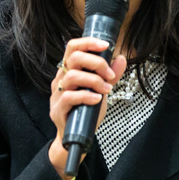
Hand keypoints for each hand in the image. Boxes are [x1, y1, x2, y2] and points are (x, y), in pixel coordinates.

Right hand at [48, 37, 127, 179]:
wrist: (78, 136)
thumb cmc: (87, 111)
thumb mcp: (101, 89)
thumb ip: (111, 74)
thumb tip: (120, 58)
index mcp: (69, 70)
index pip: (73, 47)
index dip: (88, 43)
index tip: (106, 45)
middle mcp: (61, 79)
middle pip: (74, 57)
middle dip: (97, 62)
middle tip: (110, 75)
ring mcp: (57, 94)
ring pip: (72, 76)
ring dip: (94, 80)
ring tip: (107, 89)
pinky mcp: (57, 109)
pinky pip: (69, 97)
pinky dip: (86, 96)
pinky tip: (97, 99)